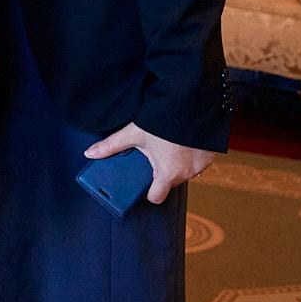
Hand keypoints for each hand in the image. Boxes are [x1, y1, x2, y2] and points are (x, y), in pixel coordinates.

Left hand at [85, 122, 215, 203]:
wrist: (192, 104)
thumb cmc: (162, 120)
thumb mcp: (134, 133)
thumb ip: (112, 145)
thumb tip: (89, 153)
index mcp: (167, 173)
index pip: (157, 197)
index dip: (148, 192)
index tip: (143, 184)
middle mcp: (187, 174)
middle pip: (169, 182)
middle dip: (161, 172)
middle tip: (152, 156)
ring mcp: (201, 166)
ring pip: (184, 172)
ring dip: (176, 164)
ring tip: (167, 147)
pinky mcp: (210, 157)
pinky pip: (198, 163)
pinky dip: (190, 156)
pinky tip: (182, 143)